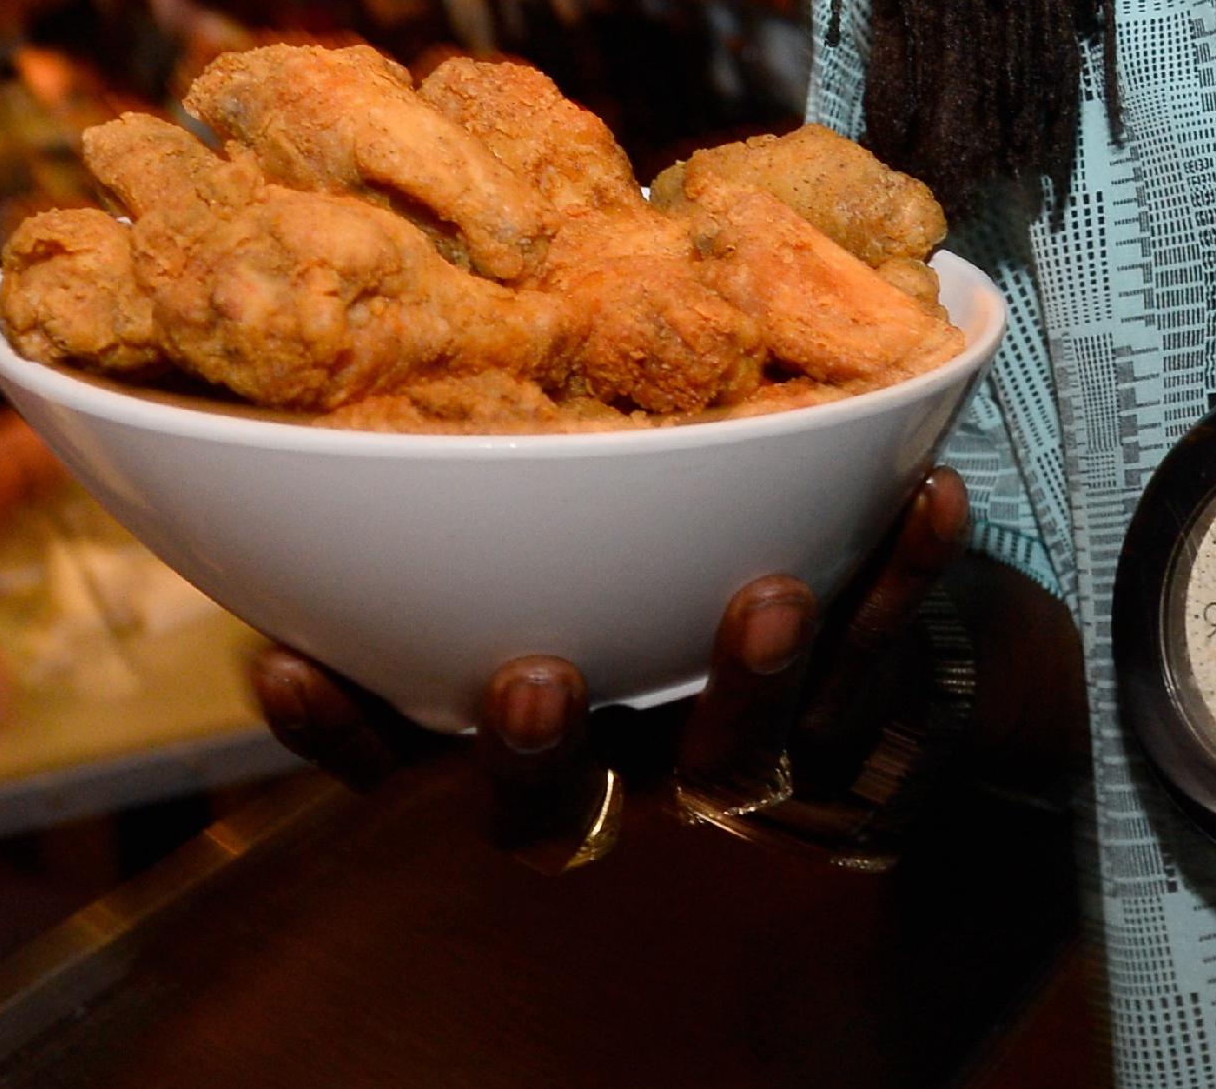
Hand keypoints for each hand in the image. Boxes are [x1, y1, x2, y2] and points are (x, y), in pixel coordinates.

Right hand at [248, 468, 970, 869]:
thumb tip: (316, 406)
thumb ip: (451, 502)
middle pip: (558, 809)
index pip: (397, 759)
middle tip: (531, 680)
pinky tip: (928, 491)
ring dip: (750, 680)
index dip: (341, 731)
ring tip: (767, 595)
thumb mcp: (528, 535)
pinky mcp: (842, 712)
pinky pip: (879, 657)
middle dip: (535, 757)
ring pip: (735, 756)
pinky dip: (904, 577)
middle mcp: (615, 763)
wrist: (813, 621)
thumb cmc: (626, 549)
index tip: (288, 666)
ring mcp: (730, 751)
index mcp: (512, 727)